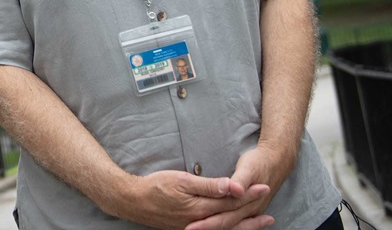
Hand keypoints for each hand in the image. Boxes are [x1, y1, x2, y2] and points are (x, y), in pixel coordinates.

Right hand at [104, 169, 272, 229]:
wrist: (133, 201)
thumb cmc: (155, 186)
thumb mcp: (181, 180)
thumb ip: (209, 185)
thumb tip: (232, 186)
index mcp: (200, 209)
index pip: (230, 202)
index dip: (247, 194)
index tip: (263, 186)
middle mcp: (200, 223)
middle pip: (231, 219)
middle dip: (251, 215)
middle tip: (270, 214)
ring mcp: (194, 229)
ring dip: (244, 227)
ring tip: (260, 224)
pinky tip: (234, 227)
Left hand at [184, 144, 291, 229]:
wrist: (276, 162)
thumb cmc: (258, 163)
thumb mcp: (248, 168)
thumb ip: (240, 181)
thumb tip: (235, 190)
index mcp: (248, 204)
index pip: (224, 218)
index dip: (207, 223)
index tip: (191, 226)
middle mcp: (249, 212)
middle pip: (225, 224)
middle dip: (206, 227)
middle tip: (187, 229)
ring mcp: (250, 212)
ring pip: (230, 225)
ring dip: (214, 228)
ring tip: (197, 228)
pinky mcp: (248, 208)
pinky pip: (234, 221)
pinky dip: (226, 225)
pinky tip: (214, 226)